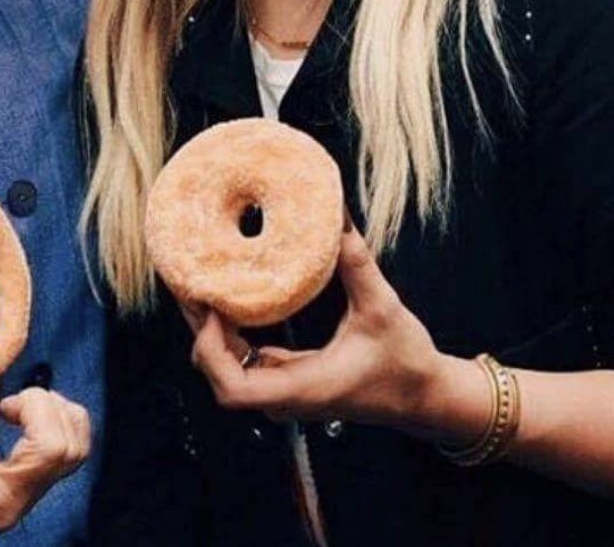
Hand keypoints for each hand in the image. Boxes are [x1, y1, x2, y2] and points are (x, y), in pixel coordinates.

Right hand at [0, 357, 90, 546]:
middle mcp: (2, 505)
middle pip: (51, 447)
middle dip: (35, 405)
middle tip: (6, 402)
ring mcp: (24, 503)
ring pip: (72, 449)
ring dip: (52, 412)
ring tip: (19, 406)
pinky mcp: (36, 493)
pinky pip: (74, 451)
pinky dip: (62, 421)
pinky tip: (31, 414)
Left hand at [186, 223, 448, 430]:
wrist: (425, 399)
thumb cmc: (406, 363)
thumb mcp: (382, 308)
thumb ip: (358, 262)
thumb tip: (336, 214)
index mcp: (302, 389)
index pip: (233, 388)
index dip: (210, 350)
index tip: (208, 307)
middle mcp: (286, 396)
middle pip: (218, 374)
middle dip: (198, 328)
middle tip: (188, 277)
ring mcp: (284, 390)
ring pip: (227, 368)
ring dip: (208, 329)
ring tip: (197, 281)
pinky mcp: (289, 379)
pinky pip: (244, 359)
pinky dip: (227, 332)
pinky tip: (225, 297)